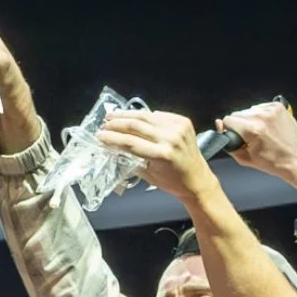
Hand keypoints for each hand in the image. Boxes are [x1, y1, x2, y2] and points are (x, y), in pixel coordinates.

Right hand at [98, 110, 217, 203]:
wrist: (197, 179)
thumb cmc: (171, 182)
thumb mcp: (147, 174)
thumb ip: (132, 158)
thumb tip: (115, 146)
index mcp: (162, 155)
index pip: (130, 142)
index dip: (112, 137)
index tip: (99, 135)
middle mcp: (171, 138)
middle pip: (136, 125)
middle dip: (117, 123)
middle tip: (104, 123)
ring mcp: (178, 127)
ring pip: (146, 116)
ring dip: (127, 115)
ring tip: (113, 115)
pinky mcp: (183, 121)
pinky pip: (159, 115)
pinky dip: (145, 116)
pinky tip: (134, 117)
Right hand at [221, 102, 296, 203]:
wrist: (295, 158)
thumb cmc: (272, 162)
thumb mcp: (244, 158)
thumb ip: (228, 143)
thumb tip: (219, 125)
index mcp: (252, 130)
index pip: (228, 120)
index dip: (228, 129)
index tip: (236, 137)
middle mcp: (262, 116)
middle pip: (238, 113)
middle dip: (239, 124)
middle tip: (249, 137)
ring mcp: (272, 109)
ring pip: (248, 110)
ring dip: (250, 119)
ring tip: (259, 132)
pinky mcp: (278, 106)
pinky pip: (260, 107)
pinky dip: (260, 115)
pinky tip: (266, 126)